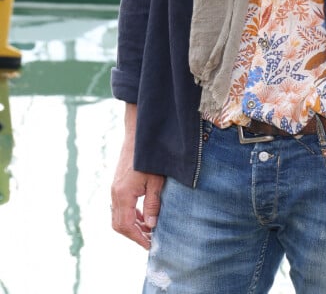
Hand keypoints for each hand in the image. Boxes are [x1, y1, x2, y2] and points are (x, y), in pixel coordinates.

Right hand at [110, 105, 164, 248]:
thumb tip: (152, 225)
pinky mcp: (118, 183)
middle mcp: (115, 194)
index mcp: (123, 195)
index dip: (138, 238)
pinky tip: (145, 214)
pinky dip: (131, 214)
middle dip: (134, 235)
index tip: (150, 246)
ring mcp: (114, 188)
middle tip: (150, 240)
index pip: (126, 226)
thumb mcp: (156, 181)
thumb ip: (153, 203)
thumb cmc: (149, 156)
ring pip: (119, 216)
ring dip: (133, 225)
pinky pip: (121, 206)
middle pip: (119, 224)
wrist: (138, 133)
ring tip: (150, 229)